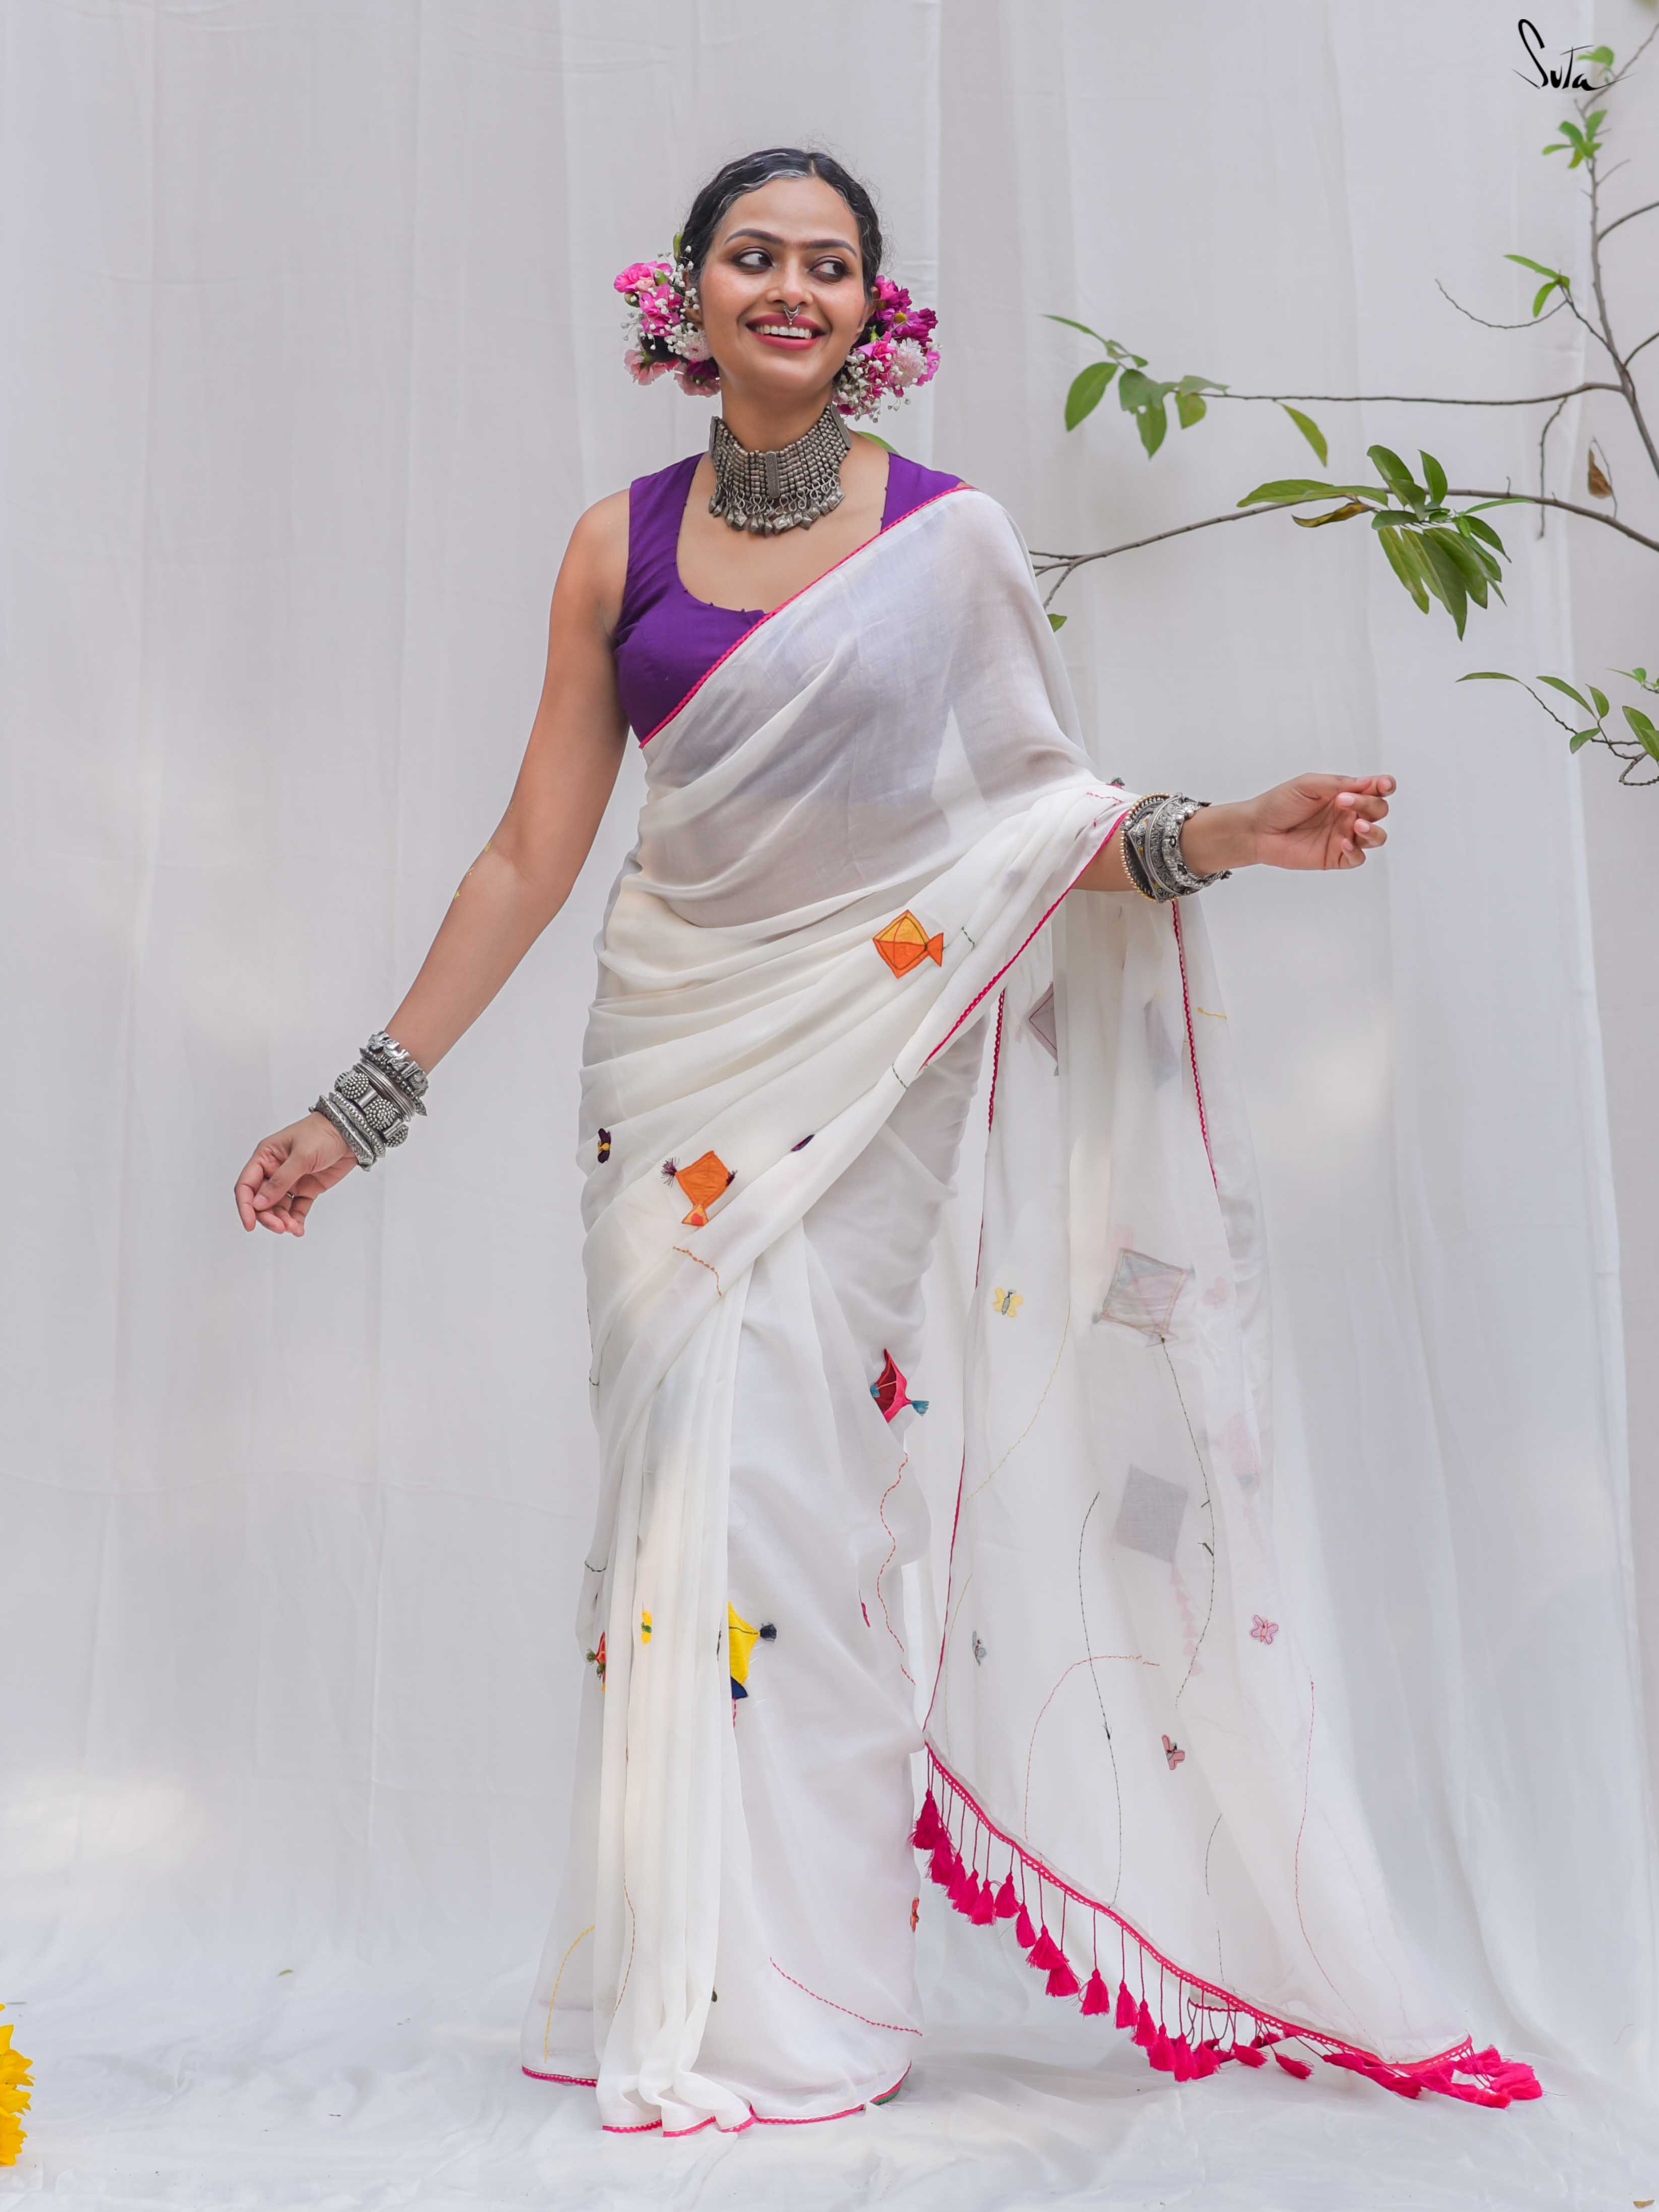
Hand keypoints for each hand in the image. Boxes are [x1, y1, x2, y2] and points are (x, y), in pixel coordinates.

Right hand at [234, 1110, 357, 1237]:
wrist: (351, 1133)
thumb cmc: (323, 1134)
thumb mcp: (301, 1156)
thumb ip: (280, 1181)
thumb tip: (258, 1203)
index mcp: (265, 1157)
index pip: (246, 1184)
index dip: (245, 1205)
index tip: (250, 1224)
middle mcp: (274, 1170)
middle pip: (261, 1200)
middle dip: (268, 1216)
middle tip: (279, 1227)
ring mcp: (291, 1181)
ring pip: (279, 1207)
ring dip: (283, 1220)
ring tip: (292, 1228)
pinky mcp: (307, 1189)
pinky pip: (297, 1208)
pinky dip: (296, 1220)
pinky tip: (298, 1230)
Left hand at [1184, 773, 1392, 874]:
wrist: (1257, 829)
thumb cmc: (1279, 803)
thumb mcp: (1308, 784)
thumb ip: (1338, 783)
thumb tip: (1368, 783)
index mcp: (1345, 794)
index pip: (1376, 789)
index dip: (1385, 786)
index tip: (1383, 785)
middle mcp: (1348, 814)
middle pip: (1379, 810)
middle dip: (1369, 804)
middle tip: (1343, 802)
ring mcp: (1344, 836)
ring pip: (1376, 836)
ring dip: (1373, 830)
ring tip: (1356, 825)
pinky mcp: (1335, 857)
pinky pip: (1358, 858)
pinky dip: (1357, 851)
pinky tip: (1343, 842)